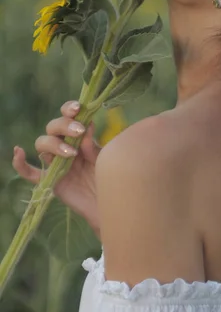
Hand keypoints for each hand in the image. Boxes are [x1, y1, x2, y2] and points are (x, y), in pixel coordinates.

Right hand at [12, 100, 101, 233]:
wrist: (111, 203)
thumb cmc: (110, 177)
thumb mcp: (105, 158)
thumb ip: (94, 145)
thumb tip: (88, 123)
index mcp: (79, 137)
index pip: (68, 117)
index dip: (69, 109)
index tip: (78, 108)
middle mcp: (65, 146)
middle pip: (53, 127)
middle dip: (64, 125)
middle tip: (79, 131)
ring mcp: (56, 163)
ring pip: (42, 144)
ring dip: (54, 143)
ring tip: (72, 152)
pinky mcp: (50, 181)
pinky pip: (30, 172)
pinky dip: (20, 163)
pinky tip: (18, 152)